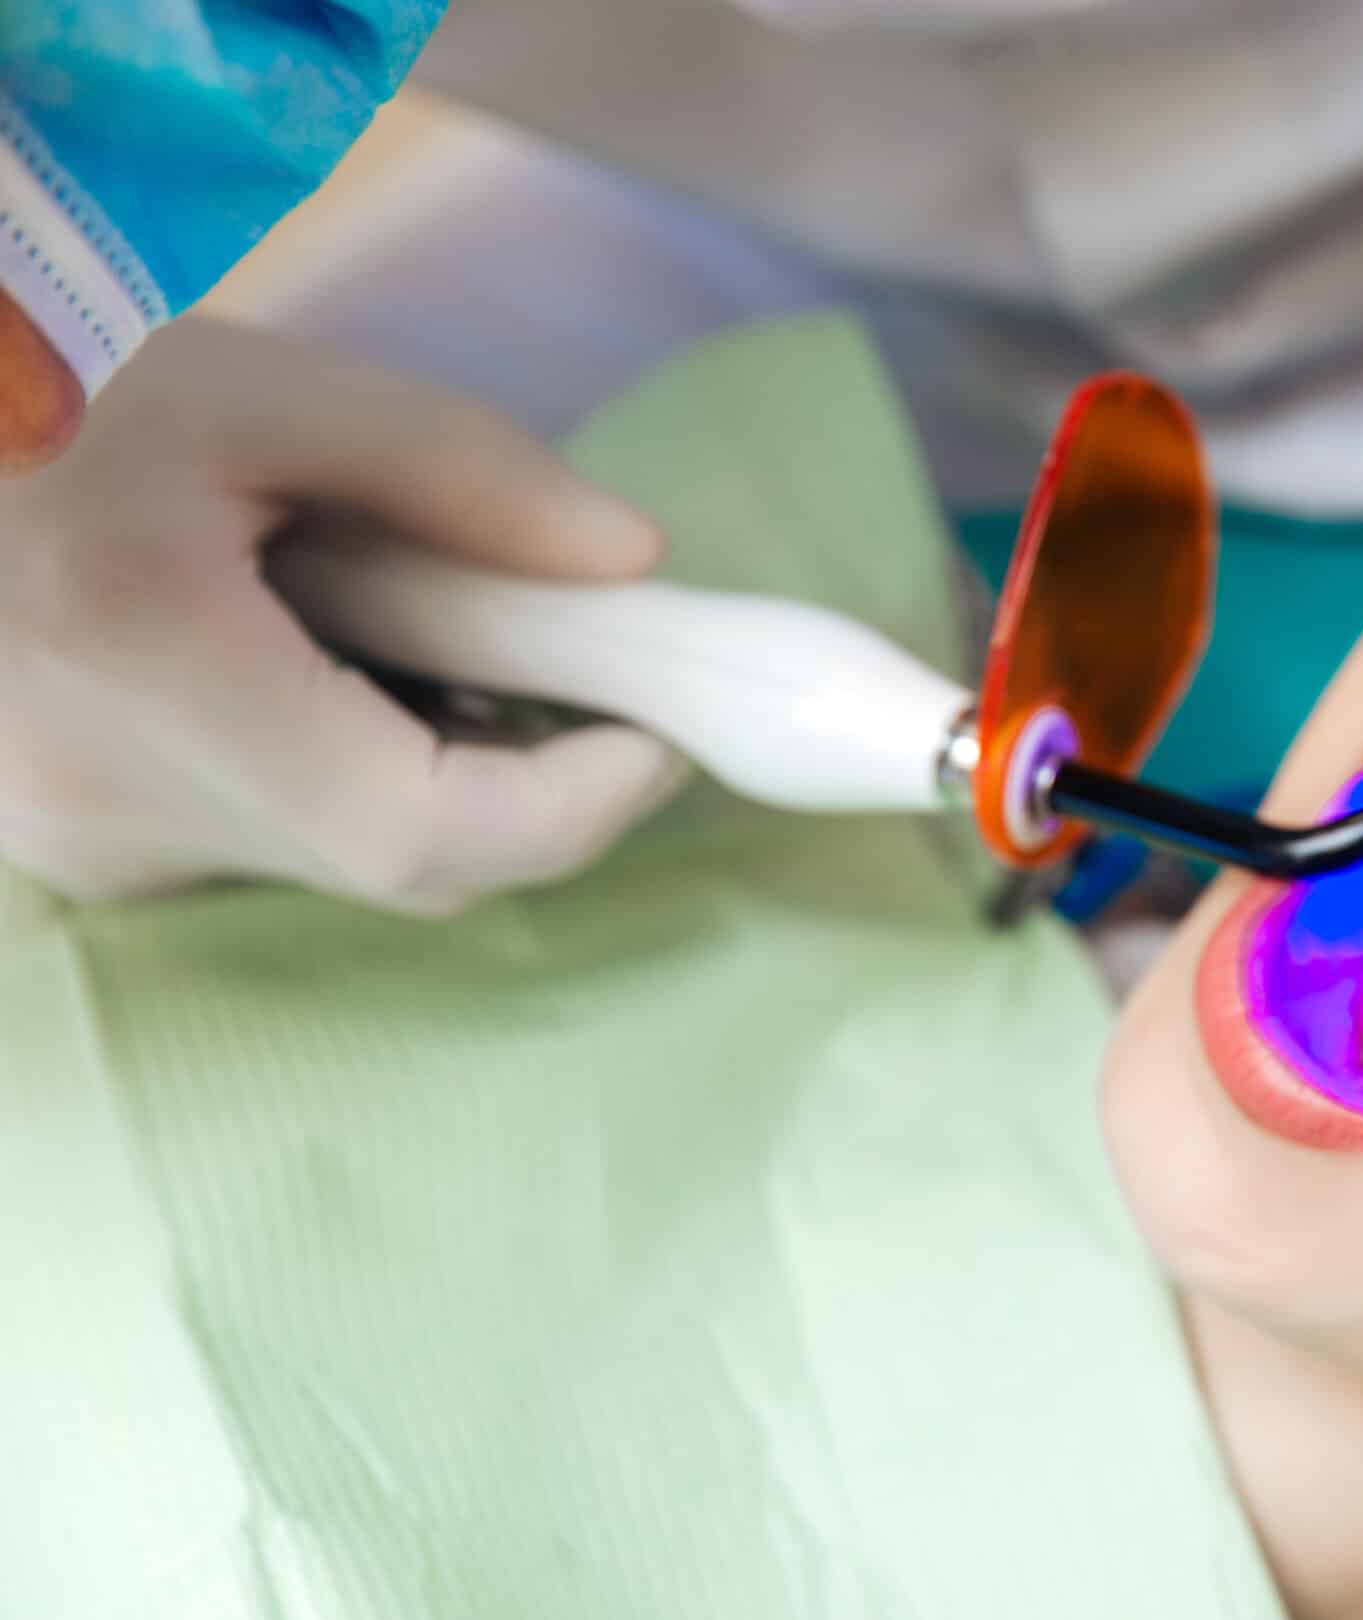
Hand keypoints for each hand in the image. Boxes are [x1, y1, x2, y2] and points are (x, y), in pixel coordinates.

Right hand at [0, 319, 684, 910]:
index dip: (579, 800)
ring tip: (423, 618)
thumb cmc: (46, 383)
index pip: (422, 828)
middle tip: (587, 658)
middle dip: (531, 771)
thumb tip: (630, 561)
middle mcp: (105, 797)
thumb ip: (460, 469)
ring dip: (438, 761)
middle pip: (408, 855)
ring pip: (348, 853)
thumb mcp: (254, 385)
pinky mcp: (81, 848)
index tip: (663, 726)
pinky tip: (327, 652)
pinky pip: (276, 839)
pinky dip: (348, 763)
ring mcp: (83, 843)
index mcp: (142, 661)